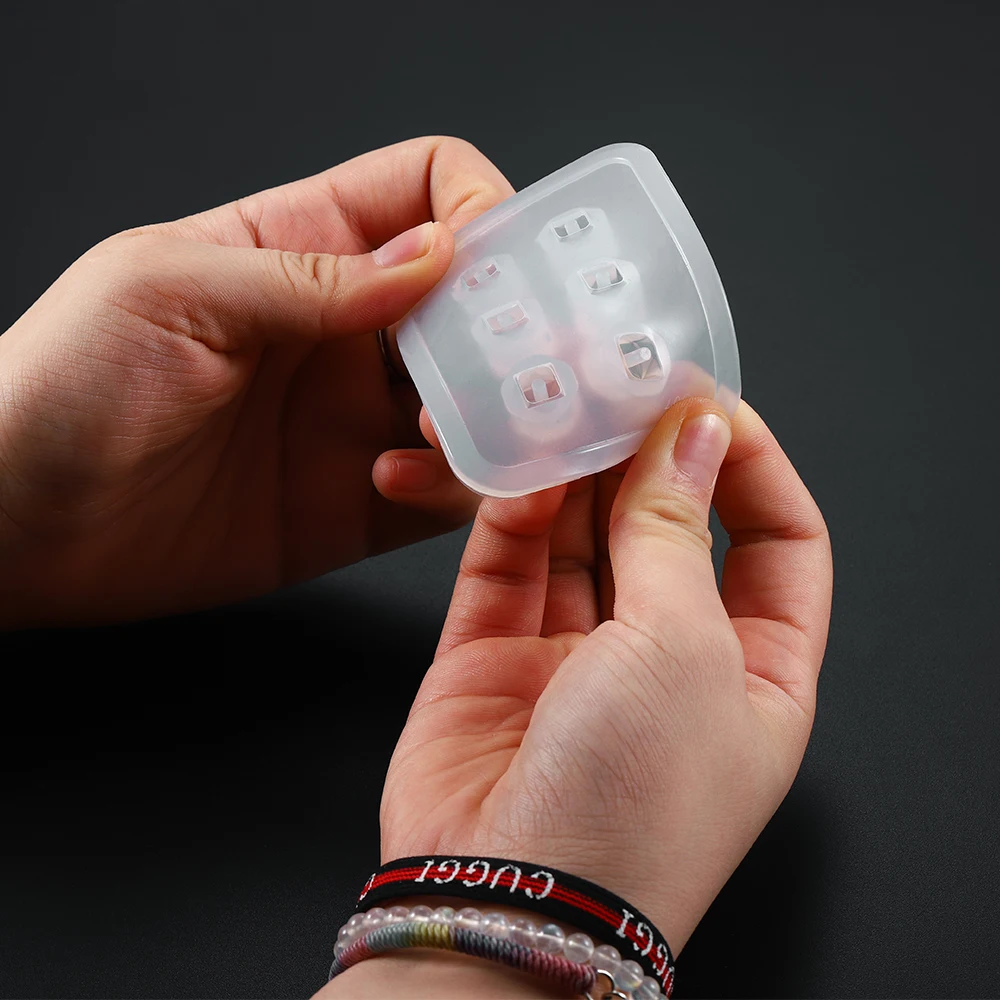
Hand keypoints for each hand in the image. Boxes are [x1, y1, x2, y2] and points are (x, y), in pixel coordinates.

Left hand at [0, 137, 512, 626]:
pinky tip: (393, 481)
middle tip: (510, 363)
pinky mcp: (357, 502)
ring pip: (476, 401)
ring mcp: (354, 419)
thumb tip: (436, 256)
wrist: (16, 527)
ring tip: (435, 430)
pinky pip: (446, 490)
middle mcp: (343, 333)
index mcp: (301, 249)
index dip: (479, 211)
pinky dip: (454, 486)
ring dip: (487, 414)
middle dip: (507, 327)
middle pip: (473, 303)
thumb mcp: (173, 291)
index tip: (498, 261)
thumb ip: (309, 274)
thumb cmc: (61, 386)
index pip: (426, 193)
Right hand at [329, 398, 830, 996]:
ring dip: (569, 473)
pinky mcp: (493, 654)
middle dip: (643, 455)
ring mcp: (574, 656)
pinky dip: (508, 511)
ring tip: (554, 410)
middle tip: (615, 386)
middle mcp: (666, 658)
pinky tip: (512, 470)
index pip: (774, 540)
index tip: (708, 405)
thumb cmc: (631, 808)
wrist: (504, 906)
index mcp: (751, 669)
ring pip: (578, 534)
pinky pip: (505, 563)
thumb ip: (674, 529)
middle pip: (666, 525)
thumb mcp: (683, 649)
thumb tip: (692, 431)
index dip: (748, 465)